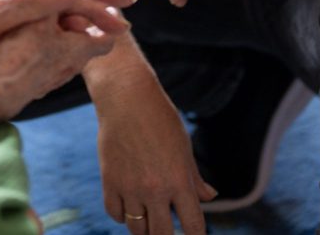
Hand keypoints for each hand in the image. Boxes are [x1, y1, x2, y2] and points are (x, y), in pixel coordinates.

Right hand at [94, 56, 214, 234]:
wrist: (126, 98)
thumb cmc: (160, 119)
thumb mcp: (184, 147)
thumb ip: (195, 177)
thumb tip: (210, 197)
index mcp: (179, 180)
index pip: (193, 226)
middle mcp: (155, 189)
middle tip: (167, 231)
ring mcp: (130, 187)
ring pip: (137, 229)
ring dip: (144, 229)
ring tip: (148, 221)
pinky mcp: (109, 181)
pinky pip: (116, 214)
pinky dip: (123, 216)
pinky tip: (129, 208)